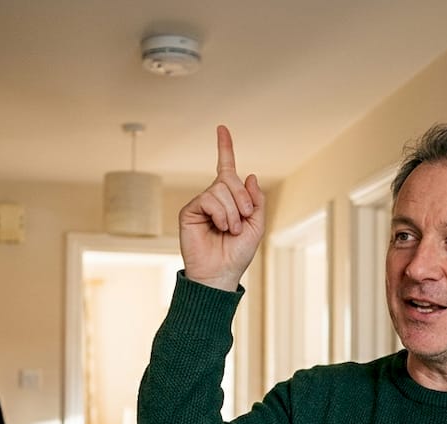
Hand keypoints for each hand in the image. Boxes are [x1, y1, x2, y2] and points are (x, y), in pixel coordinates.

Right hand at [178, 126, 266, 291]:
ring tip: (230, 229)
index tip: (222, 128)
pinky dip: (220, 213)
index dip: (224, 148)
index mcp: (230, 199)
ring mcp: (201, 203)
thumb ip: (256, 200)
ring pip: (220, 189)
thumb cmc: (238, 253)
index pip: (226, 168)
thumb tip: (250, 175)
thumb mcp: (257, 225)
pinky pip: (209, 199)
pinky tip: (220, 227)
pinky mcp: (189, 210)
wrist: (221, 272)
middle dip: (242, 197)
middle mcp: (214, 198)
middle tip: (244, 217)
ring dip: (232, 211)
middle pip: (229, 178)